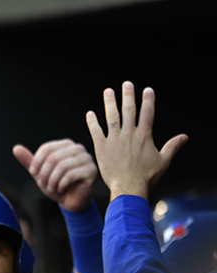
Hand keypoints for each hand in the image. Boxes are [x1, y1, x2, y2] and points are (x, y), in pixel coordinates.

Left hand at [13, 139, 96, 211]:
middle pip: (53, 157)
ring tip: (51, 188)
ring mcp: (86, 159)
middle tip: (43, 184)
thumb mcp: (40, 173)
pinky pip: (70, 175)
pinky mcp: (91, 171)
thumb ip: (29, 161)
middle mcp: (78, 149)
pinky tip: (60, 189)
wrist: (71, 201)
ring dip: (51, 180)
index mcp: (66, 145)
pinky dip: (60, 184)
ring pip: (62, 166)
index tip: (34, 173)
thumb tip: (16, 148)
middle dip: (43, 174)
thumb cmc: (57, 185)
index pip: (46, 148)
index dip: (36, 162)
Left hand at [86, 81, 187, 199]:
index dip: (148, 100)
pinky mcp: (101, 147)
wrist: (128, 186)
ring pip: (112, 117)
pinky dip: (92, 122)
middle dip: (128, 95)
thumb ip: (172, 146)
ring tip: (108, 91)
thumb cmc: (146, 176)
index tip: (147, 90)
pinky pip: (95, 131)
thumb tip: (184, 137)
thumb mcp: (163, 161)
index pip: (147, 113)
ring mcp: (114, 140)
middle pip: (129, 110)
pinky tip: (90, 113)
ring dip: (110, 103)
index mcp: (144, 136)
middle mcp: (129, 134)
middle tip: (126, 84)